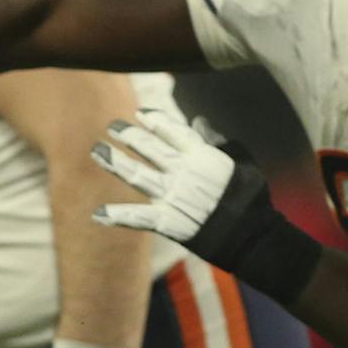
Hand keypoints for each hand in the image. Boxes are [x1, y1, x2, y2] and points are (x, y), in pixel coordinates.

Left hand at [92, 110, 251, 250]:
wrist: (250, 234)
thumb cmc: (248, 196)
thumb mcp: (240, 161)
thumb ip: (217, 141)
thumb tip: (199, 120)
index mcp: (202, 156)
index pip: (174, 132)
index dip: (156, 120)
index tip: (141, 113)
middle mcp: (183, 173)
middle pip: (150, 148)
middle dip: (130, 136)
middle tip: (112, 126)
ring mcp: (172, 196)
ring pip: (137, 175)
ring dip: (115, 163)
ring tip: (97, 150)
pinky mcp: (167, 221)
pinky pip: (138, 218)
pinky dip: (118, 216)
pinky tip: (98, 214)